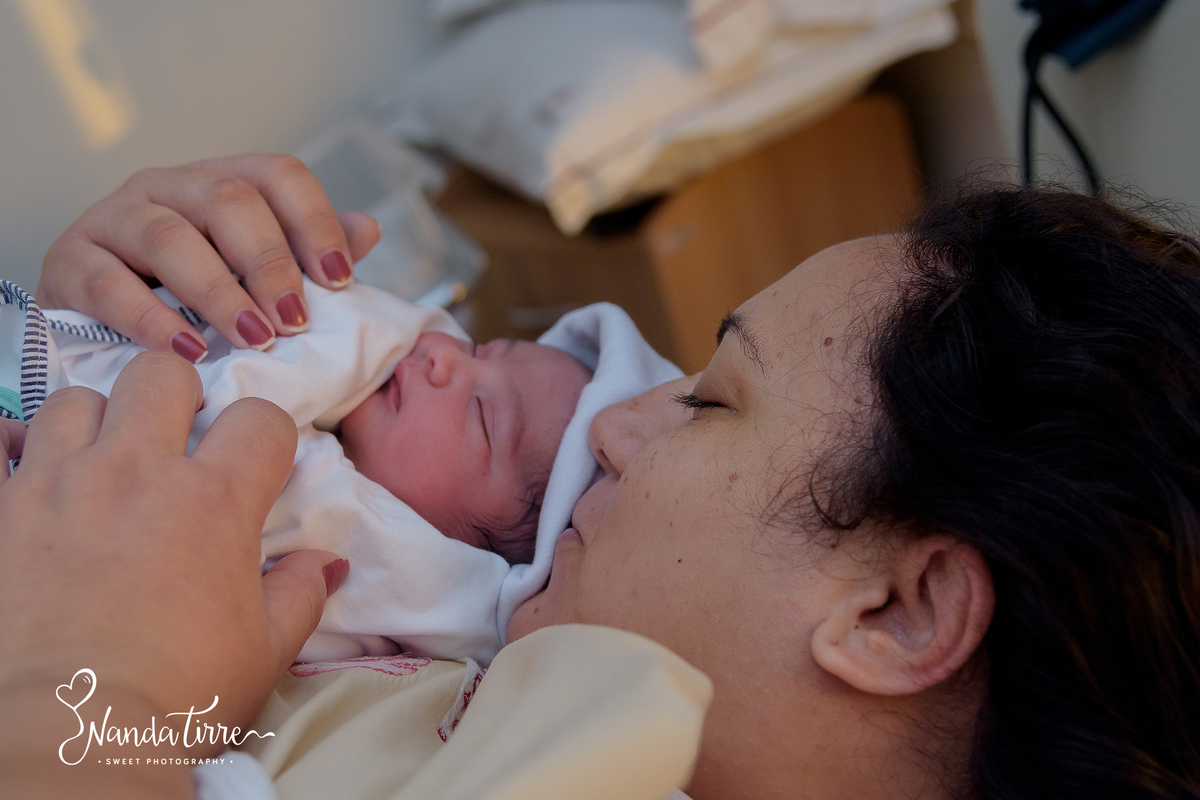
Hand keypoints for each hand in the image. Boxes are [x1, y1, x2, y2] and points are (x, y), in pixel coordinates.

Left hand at [0, 352, 345, 796]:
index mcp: (213, 500)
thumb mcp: (265, 650)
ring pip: (75, 400)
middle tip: (176, 442)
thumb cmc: (181, 694)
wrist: (68, 734)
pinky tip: (31, 483)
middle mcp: (136, 472)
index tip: (260, 464)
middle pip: (160, 376)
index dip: (268, 436)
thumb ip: (301, 594)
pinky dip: (15, 456)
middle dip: (178, 397)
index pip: (260, 419)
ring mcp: (58, 485)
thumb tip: (328, 563)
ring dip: (95, 422)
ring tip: (100, 463)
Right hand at [37, 154, 382, 360]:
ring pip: (169, 236)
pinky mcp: (71, 261)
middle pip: (227, 200)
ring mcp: (114, 218)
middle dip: (269, 263)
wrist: (102, 328)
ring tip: (253, 339)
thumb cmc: (195, 300)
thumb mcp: (256, 278)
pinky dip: (153, 320)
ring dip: (219, 292)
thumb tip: (367, 229)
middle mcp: (168, 186)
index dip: (315, 222)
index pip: (278, 174)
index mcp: (222, 182)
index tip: (340, 279)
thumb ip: (308, 254)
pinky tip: (188, 353)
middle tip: (295, 321)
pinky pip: (111, 284)